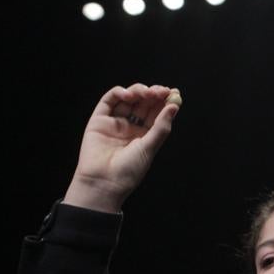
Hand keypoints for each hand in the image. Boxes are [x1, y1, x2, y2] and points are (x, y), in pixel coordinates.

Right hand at [64, 83, 179, 211]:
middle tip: (162, 91)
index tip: (174, 93)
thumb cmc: (128, 171)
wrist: (104, 182)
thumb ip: (161, 127)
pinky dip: (120, 92)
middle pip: (144, 104)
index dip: (165, 102)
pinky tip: (130, 95)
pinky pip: (110, 100)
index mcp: (145, 135)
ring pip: (128, 99)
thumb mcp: (150, 147)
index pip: (156, 113)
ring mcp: (115, 122)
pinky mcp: (100, 119)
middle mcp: (131, 127)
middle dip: (154, 95)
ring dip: (139, 91)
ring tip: (148, 93)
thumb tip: (174, 107)